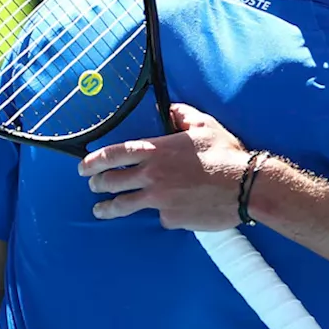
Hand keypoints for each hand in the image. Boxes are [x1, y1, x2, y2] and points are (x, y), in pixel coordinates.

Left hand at [78, 104, 250, 228]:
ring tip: (100, 210)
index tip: (83, 166)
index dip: (93, 160)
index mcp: (156, 151)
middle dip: (97, 183)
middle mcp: (152, 176)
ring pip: (123, 206)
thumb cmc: (226, 154)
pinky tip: (171, 211)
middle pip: (111, 181)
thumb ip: (183, 115)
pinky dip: (163, 213)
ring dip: (107, 208)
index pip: (114, 154)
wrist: (245, 186)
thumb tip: (171, 109)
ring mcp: (158, 200)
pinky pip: (160, 217)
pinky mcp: (171, 219)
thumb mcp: (205, 126)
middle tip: (93, 185)